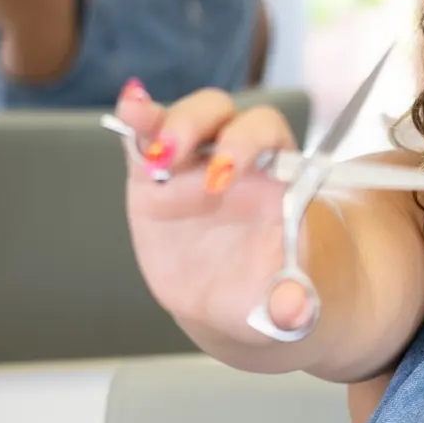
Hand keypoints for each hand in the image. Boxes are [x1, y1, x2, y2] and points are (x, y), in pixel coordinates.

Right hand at [116, 80, 308, 343]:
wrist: (228, 299)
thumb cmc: (262, 288)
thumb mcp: (280, 302)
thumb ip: (291, 304)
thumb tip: (295, 311)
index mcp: (272, 175)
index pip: (265, 131)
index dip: (246, 141)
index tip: (225, 172)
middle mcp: (231, 155)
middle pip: (219, 113)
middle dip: (198, 126)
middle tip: (178, 159)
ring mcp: (190, 162)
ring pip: (178, 118)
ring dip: (163, 124)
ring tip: (153, 156)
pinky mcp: (152, 177)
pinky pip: (143, 137)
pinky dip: (136, 119)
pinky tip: (128, 111)